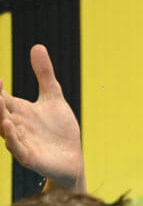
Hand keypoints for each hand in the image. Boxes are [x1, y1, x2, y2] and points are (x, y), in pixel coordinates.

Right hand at [0, 45, 83, 190]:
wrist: (72, 159)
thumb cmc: (60, 130)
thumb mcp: (54, 98)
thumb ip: (45, 75)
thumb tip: (37, 46)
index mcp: (18, 110)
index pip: (0, 95)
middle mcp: (15, 125)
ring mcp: (21, 142)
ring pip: (4, 129)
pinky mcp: (30, 158)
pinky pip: (17, 149)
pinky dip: (12, 138)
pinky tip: (9, 125)